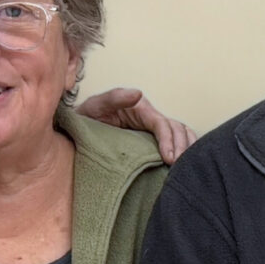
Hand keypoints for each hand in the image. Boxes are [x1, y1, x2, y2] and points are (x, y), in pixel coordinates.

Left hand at [77, 86, 195, 161]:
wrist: (77, 132)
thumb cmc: (86, 119)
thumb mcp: (95, 106)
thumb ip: (114, 98)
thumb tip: (138, 93)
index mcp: (140, 109)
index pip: (162, 124)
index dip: (169, 140)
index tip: (169, 159)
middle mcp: (150, 117)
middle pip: (177, 129)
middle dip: (182, 147)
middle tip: (178, 168)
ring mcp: (153, 129)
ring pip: (182, 135)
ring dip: (187, 150)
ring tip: (185, 169)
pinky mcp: (152, 141)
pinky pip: (175, 144)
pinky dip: (184, 152)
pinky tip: (184, 167)